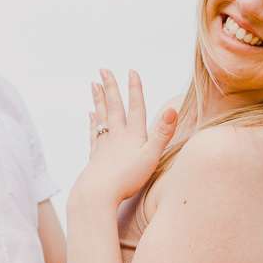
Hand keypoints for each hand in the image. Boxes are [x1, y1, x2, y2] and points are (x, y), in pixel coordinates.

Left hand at [76, 69, 178, 205]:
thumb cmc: (127, 178)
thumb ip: (163, 133)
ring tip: (94, 85)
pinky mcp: (96, 156)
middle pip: (113, 106)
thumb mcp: (151, 156)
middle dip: (110, 86)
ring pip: (101, 116)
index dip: (135, 89)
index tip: (131, 71)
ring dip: (99, 99)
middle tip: (103, 69)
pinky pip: (94, 133)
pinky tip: (90, 116)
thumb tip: (172, 108)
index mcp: (133, 135)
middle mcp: (117, 135)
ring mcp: (104, 144)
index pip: (136, 107)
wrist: (98, 193)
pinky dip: (93, 122)